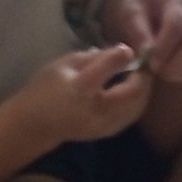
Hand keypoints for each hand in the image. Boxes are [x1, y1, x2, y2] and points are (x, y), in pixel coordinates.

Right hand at [16, 45, 149, 145]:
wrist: (37, 123)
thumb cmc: (45, 89)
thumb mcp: (63, 65)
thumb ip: (92, 57)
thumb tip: (119, 52)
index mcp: (81, 88)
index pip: (107, 69)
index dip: (122, 56)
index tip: (130, 49)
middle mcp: (97, 108)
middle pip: (133, 92)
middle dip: (143, 76)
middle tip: (144, 64)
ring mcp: (104, 124)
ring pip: (138, 106)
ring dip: (144, 89)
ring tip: (141, 76)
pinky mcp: (108, 132)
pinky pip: (132, 116)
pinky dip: (138, 102)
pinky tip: (134, 92)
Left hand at [101, 0, 181, 83]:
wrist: (150, 9)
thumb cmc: (139, 10)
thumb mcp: (132, 13)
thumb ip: (138, 32)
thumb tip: (146, 54)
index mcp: (179, 2)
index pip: (176, 25)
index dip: (164, 46)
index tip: (151, 64)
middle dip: (174, 63)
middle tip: (155, 71)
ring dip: (177, 71)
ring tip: (157, 71)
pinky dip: (181, 74)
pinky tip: (166, 73)